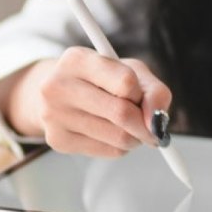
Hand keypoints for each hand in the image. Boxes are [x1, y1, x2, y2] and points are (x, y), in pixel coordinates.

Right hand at [0, 47, 173, 157]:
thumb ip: (154, 91)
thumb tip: (158, 123)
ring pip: (119, 137)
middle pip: (122, 113)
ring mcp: (54, 115)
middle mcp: (58, 86)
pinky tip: (111, 134)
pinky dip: (121, 147)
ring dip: (136, 137)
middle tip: (152, 126)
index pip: (126, 82)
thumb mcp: (131, 71)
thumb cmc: (102, 80)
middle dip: (146, 124)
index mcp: (77, 59)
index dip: (141, 94)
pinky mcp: (58, 140)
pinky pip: (109, 151)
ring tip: (128, 127)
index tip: (140, 97)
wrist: (58, 95)